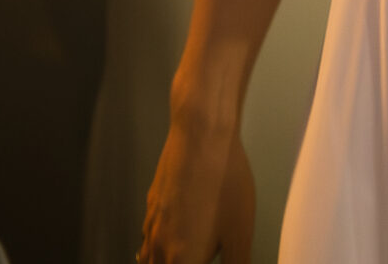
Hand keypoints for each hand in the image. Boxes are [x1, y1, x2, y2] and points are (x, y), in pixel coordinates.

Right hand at [140, 111, 254, 262]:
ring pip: (148, 260)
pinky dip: (154, 250)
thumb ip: (238, 263)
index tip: (207, 260)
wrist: (201, 136)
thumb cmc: (224, 181)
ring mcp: (152, 224)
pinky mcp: (152, 204)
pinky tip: (167, 243)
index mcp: (181, 259)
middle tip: (196, 258)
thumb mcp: (241, 233)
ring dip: (162, 263)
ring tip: (178, 258)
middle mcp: (160, 246)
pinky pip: (147, 238)